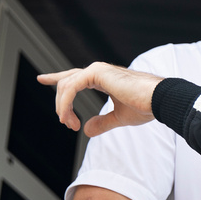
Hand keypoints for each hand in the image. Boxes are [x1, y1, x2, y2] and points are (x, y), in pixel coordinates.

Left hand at [37, 62, 163, 136]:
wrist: (159, 100)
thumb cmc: (146, 107)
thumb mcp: (120, 118)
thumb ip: (103, 122)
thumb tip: (86, 129)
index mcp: (104, 78)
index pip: (75, 77)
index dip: (57, 78)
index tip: (41, 79)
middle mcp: (98, 71)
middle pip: (66, 82)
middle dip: (61, 104)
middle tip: (67, 123)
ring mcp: (97, 69)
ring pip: (66, 86)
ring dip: (63, 108)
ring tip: (69, 124)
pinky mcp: (97, 72)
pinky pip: (71, 88)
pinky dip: (66, 104)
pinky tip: (68, 117)